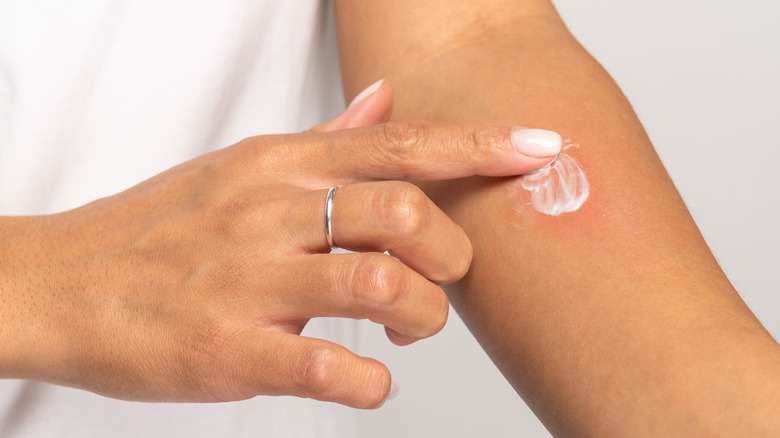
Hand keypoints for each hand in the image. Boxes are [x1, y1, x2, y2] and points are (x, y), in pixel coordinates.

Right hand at [0, 81, 559, 407]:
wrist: (63, 282)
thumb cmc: (158, 227)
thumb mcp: (243, 167)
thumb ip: (325, 139)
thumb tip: (386, 103)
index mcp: (279, 165)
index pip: (400, 143)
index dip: (480, 144)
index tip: (541, 148)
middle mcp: (269, 212)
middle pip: (403, 212)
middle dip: (451, 251)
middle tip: (446, 276)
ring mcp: (248, 280)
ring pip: (378, 283)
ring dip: (421, 315)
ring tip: (410, 327)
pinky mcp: (227, 350)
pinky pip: (328, 367)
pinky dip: (371, 381)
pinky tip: (370, 377)